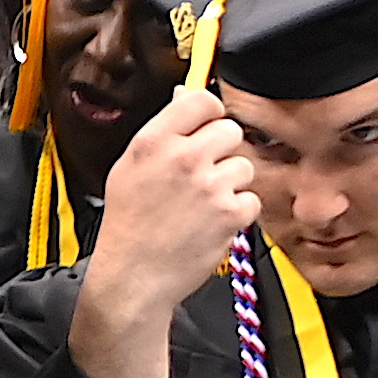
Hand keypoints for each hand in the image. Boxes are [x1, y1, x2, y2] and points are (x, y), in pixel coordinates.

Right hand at [71, 84, 261, 377]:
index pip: (201, 100)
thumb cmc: (128, 228)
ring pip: (243, 165)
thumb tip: (185, 100)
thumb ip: (162, 134)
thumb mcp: (128, 169)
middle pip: (229, 130)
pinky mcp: (231, 213)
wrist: (133, 277)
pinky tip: (210, 222)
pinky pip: (250, 198)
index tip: (206, 127)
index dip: (208, 114)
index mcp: (153, 142)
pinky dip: (236, 212)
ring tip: (203, 204)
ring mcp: (210, 186)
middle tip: (204, 173)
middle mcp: (183, 159)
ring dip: (230, 183)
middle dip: (222, 150)